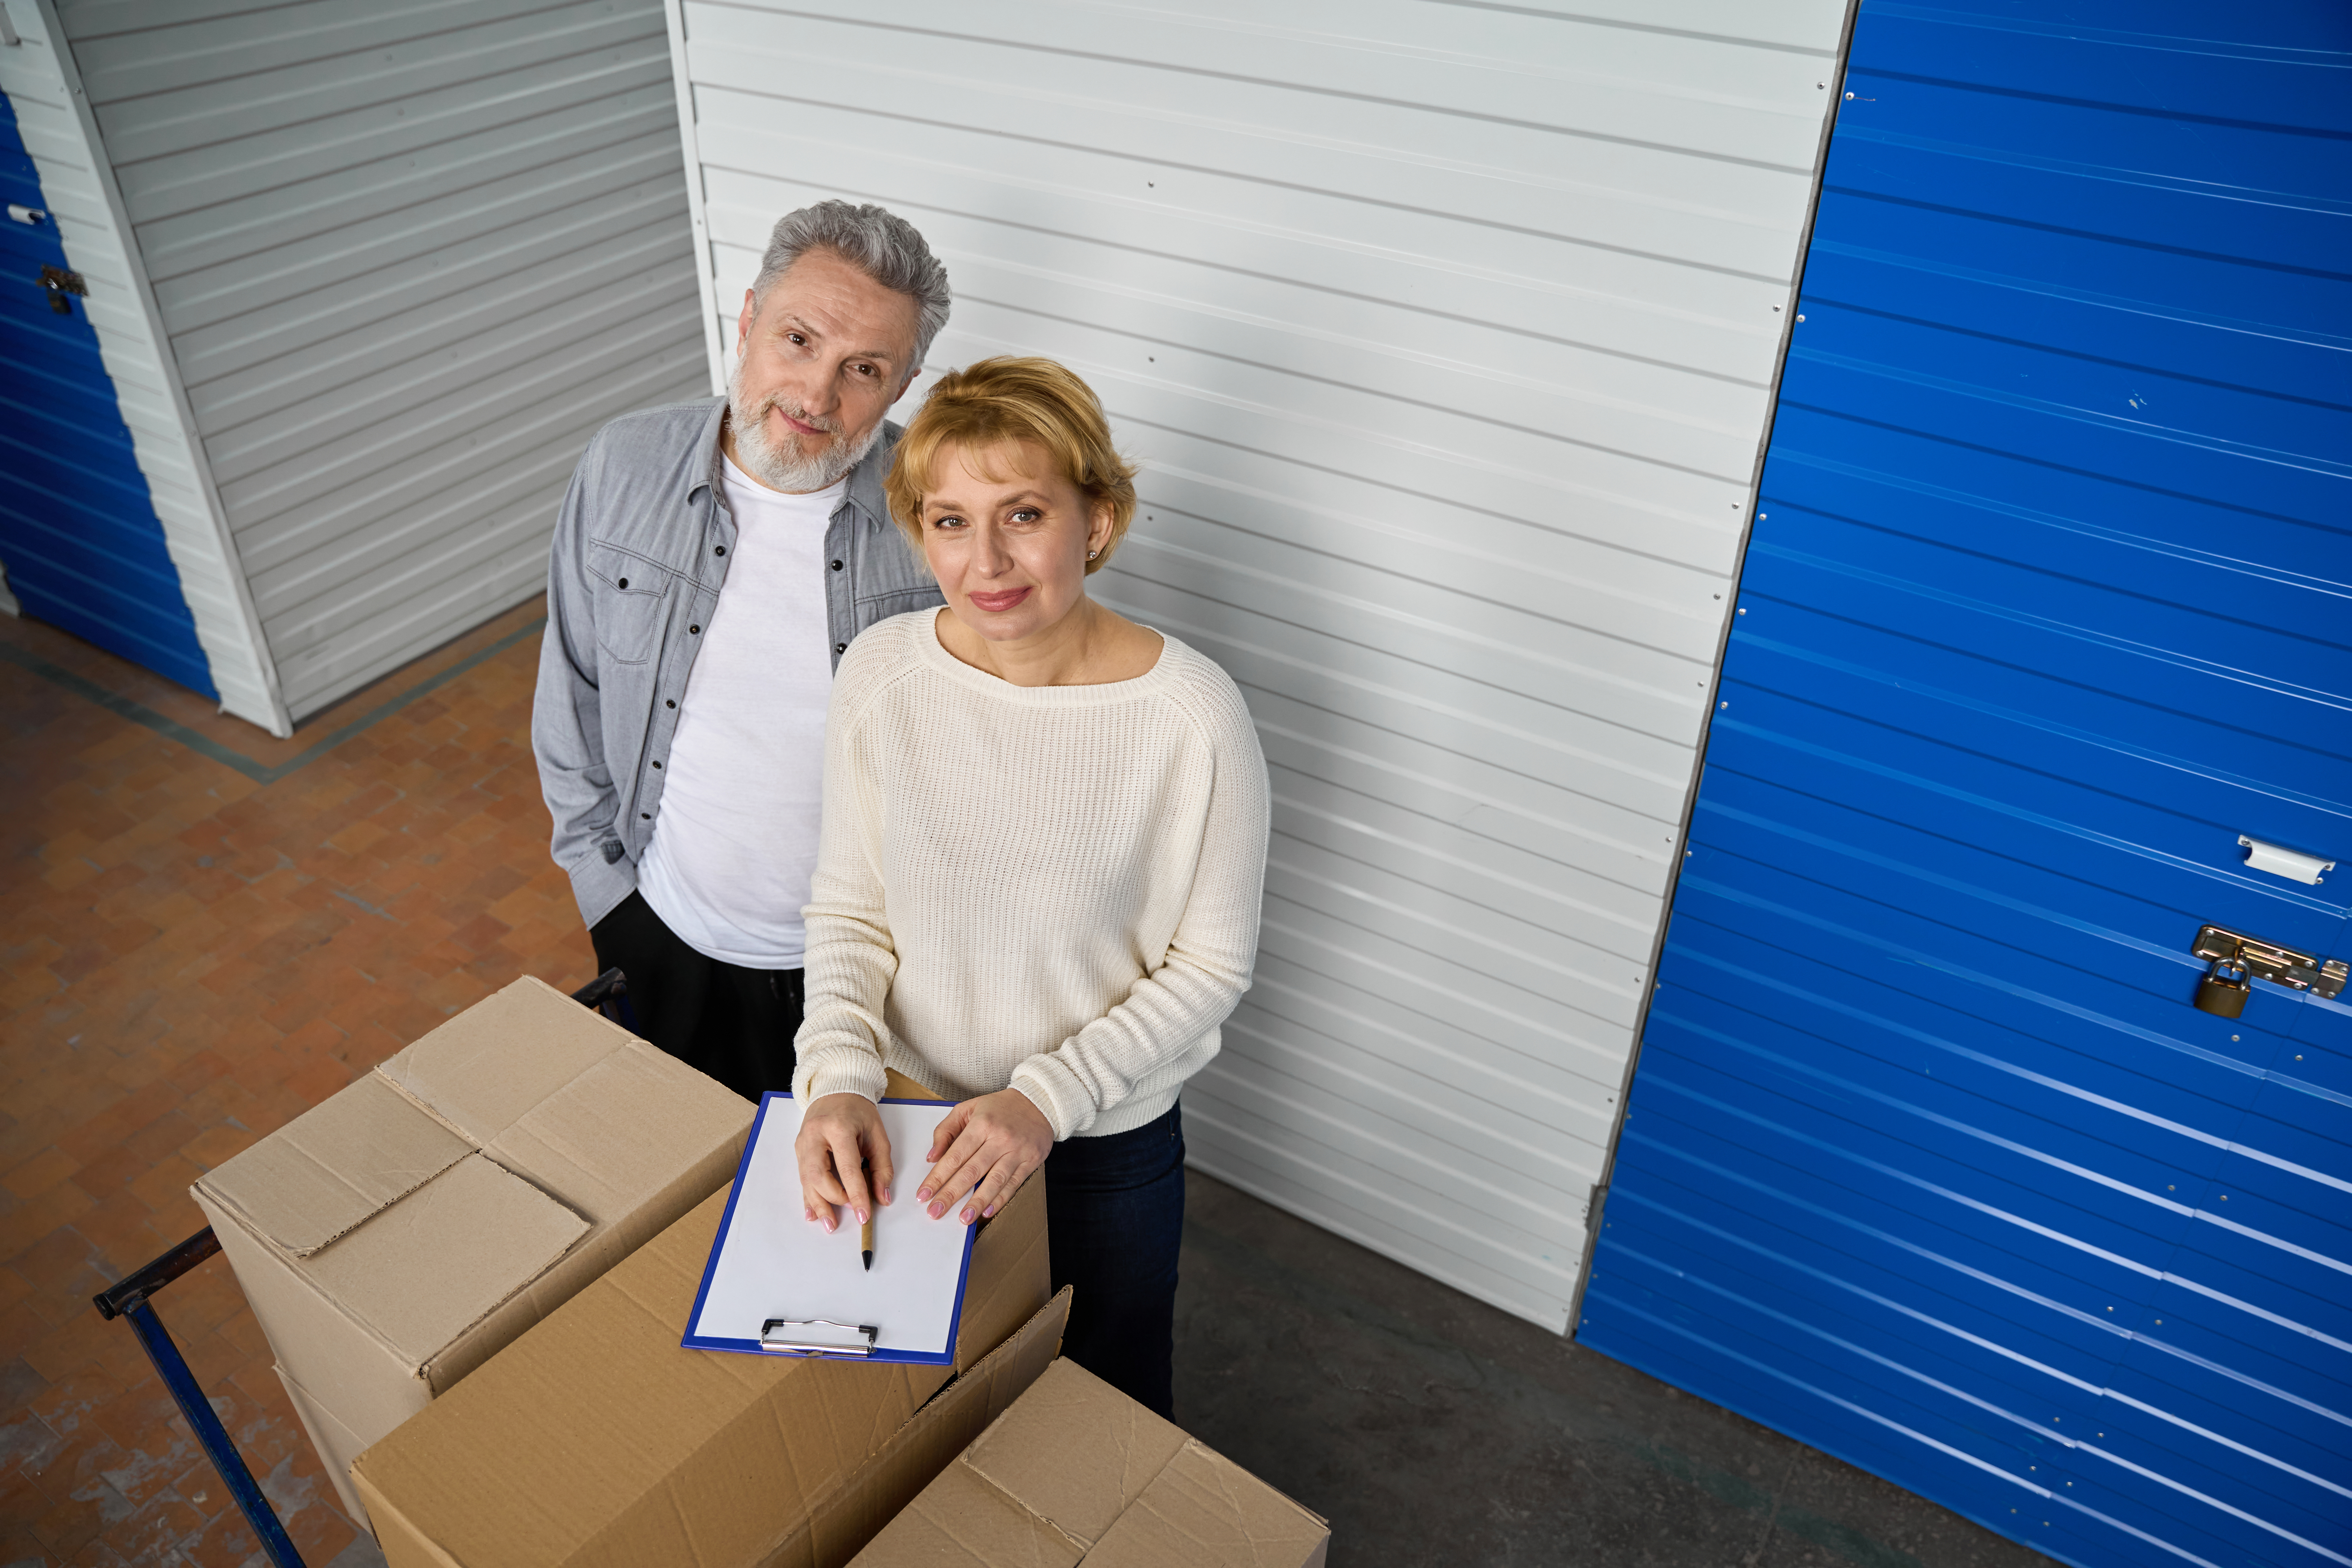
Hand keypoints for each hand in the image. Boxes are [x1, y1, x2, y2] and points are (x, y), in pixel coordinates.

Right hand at [794, 1093, 893, 1230]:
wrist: (835, 1090)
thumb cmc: (858, 1111)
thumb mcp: (878, 1134)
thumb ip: (882, 1167)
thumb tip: (881, 1198)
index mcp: (838, 1127)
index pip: (847, 1167)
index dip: (856, 1194)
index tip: (864, 1215)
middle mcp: (815, 1135)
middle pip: (818, 1175)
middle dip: (834, 1200)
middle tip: (849, 1214)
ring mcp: (803, 1143)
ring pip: (806, 1180)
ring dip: (818, 1204)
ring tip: (828, 1224)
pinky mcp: (798, 1149)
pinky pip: (801, 1178)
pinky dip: (808, 1197)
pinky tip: (812, 1213)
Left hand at [918, 1090, 1052, 1224]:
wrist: (1039, 1103)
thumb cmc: (1000, 1107)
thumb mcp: (968, 1108)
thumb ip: (946, 1130)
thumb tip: (932, 1157)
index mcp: (981, 1124)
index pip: (955, 1156)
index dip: (937, 1177)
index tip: (924, 1193)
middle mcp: (999, 1139)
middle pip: (971, 1171)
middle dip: (951, 1194)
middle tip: (935, 1211)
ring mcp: (1016, 1152)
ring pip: (994, 1181)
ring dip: (977, 1202)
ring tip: (963, 1218)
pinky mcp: (1030, 1162)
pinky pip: (1013, 1185)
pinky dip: (1000, 1200)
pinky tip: (987, 1211)